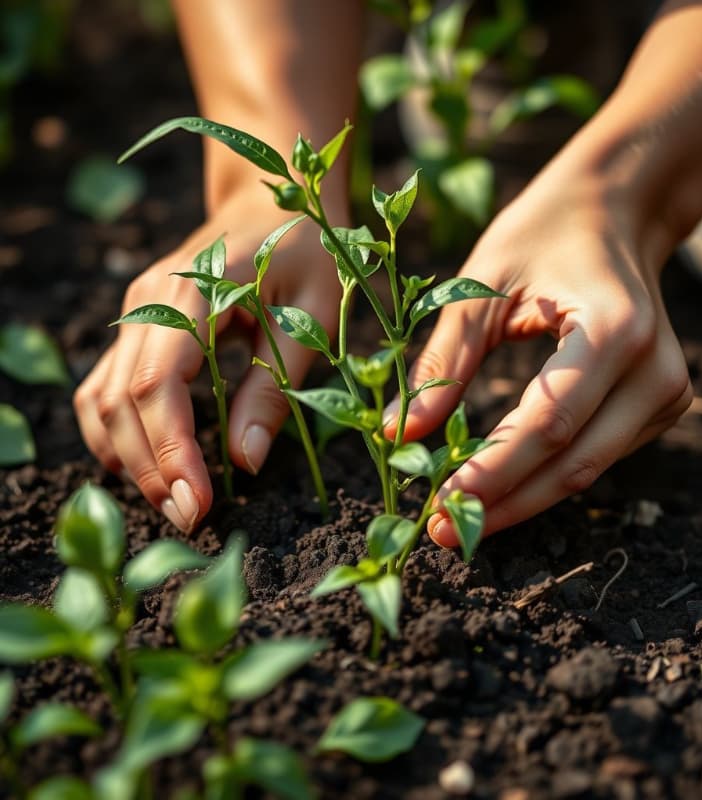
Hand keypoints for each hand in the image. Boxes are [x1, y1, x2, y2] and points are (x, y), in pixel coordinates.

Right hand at [74, 183, 341, 530]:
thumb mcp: (311, 318)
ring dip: (129, 458)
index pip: (158, 386)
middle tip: (192, 519)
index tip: (200, 505)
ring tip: (174, 501)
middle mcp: (147, 301)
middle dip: (152, 469)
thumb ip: (274, 388)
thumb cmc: (306, 251)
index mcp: (192, 291)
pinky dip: (117, 433)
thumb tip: (244, 462)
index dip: (171, 453)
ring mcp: (134, 312)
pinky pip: (105, 386)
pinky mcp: (138, 325)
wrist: (271, 196)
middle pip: (122, 402)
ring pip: (102, 400)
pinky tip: (148, 464)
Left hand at [394, 160, 692, 544]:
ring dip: (523, 498)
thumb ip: (443, 362)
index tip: (438, 504)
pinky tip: (501, 485)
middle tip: (442, 530)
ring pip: (587, 470)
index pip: (548, 423)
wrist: (614, 213)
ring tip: (461, 515)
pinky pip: (597, 455)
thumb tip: (399, 434)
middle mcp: (655, 369)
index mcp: (614, 328)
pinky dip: (546, 475)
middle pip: (573, 463)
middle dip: (504, 502)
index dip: (492, 472)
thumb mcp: (481, 285)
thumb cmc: (541, 235)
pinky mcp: (661, 404)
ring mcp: (667, 391)